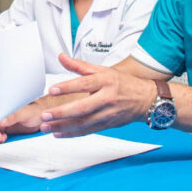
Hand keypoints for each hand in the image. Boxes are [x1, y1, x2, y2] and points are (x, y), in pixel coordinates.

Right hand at [0, 103, 42, 142]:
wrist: (43, 117)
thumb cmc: (36, 111)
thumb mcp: (27, 113)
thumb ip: (14, 116)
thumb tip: (0, 121)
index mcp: (4, 103)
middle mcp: (0, 111)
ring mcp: (0, 119)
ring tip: (2, 139)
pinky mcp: (1, 127)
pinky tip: (2, 139)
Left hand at [36, 54, 156, 137]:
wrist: (146, 99)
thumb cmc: (123, 83)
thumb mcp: (103, 70)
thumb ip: (80, 66)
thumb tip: (61, 57)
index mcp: (105, 81)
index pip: (84, 84)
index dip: (68, 87)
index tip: (52, 89)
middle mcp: (107, 98)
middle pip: (82, 107)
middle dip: (61, 113)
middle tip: (45, 115)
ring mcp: (107, 113)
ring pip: (83, 123)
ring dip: (62, 126)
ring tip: (45, 127)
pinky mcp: (108, 125)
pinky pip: (87, 131)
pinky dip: (72, 134)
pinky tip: (58, 133)